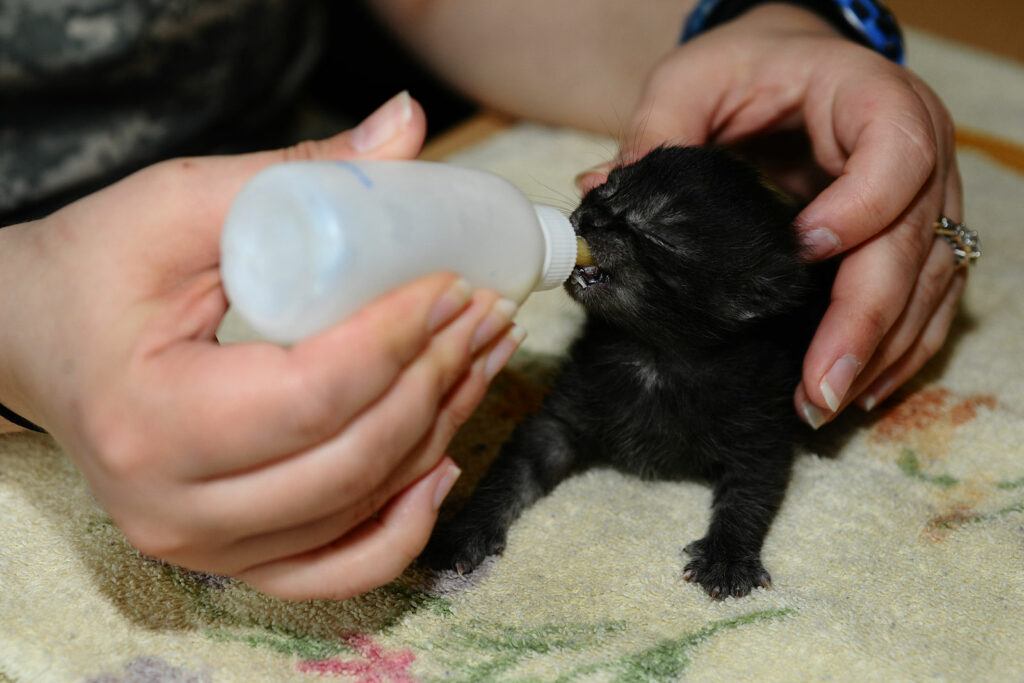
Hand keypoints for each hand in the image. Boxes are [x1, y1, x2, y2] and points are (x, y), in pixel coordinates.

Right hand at [0, 92, 525, 599]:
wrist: (35, 341)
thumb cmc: (93, 271)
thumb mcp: (175, 207)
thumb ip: (295, 173)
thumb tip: (407, 127)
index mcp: (150, 419)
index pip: (314, 393)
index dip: (402, 339)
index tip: (454, 284)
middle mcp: (173, 507)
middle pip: (351, 458)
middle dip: (437, 381)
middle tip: (483, 315)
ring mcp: (204, 546)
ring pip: (358, 507)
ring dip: (439, 432)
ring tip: (481, 360)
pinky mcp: (230, 558)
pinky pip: (337, 569)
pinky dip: (402, 526)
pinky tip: (442, 464)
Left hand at [579, 4, 964, 424]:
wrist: (793, 65)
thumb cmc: (748, 66)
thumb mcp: (693, 80)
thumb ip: (656, 132)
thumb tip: (602, 194)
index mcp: (872, 98)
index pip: (894, 155)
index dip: (859, 209)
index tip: (804, 251)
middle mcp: (919, 152)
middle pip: (914, 243)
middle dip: (864, 321)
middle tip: (818, 388)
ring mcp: (926, 201)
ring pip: (928, 286)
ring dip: (879, 353)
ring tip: (823, 404)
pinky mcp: (916, 240)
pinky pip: (928, 303)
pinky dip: (896, 351)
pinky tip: (856, 390)